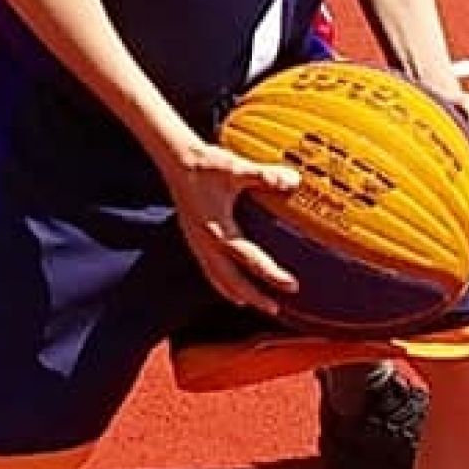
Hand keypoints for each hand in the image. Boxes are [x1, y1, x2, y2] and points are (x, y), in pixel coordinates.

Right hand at [168, 142, 300, 316]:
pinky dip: (219, 281)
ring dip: (234, 292)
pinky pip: (207, 268)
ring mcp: (197, 242)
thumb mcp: (236, 168)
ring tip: (249, 303)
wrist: (176, 160)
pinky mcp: (192, 237)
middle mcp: (206, 242)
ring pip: (216, 277)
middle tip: (274, 308)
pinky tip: (226, 282)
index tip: (292, 286)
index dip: (271, 275)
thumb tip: (293, 181)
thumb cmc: (206, 164)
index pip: (249, 260)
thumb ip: (264, 176)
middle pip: (230, 280)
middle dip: (253, 296)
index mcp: (218, 229)